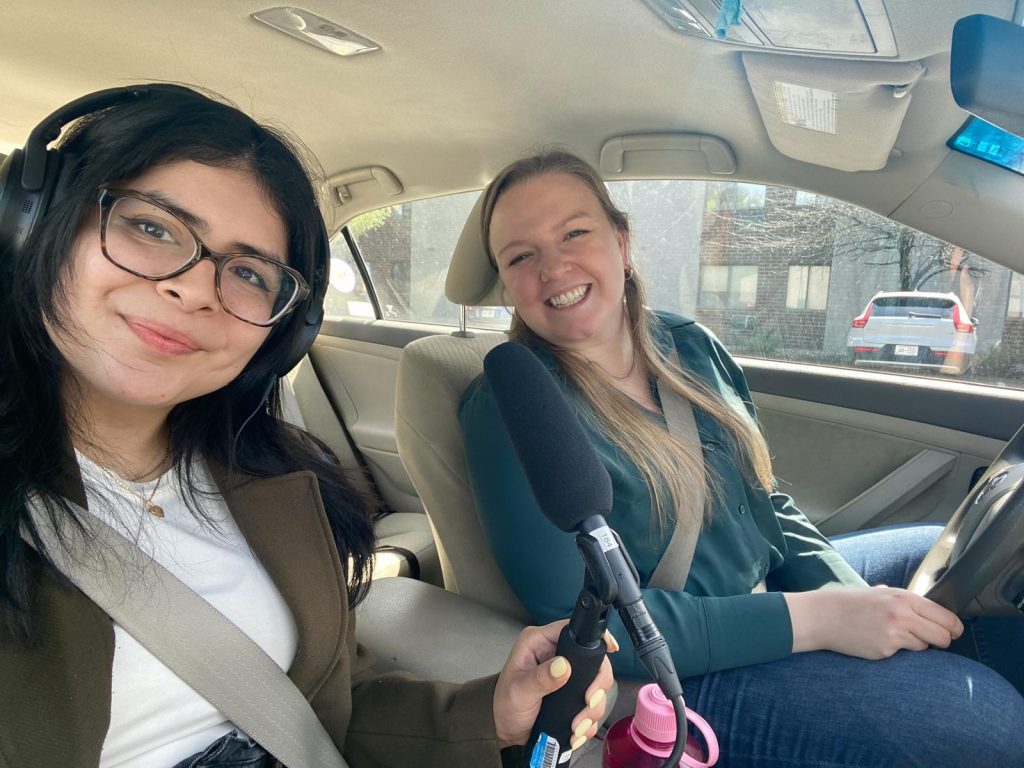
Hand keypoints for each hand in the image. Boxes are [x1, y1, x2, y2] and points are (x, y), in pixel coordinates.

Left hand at [492, 620, 615, 749]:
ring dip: (592, 709)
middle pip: (594, 660)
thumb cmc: (505, 705)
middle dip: (597, 686)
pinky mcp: (573, 694)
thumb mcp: (519, 691)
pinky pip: (593, 704)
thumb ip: (540, 678)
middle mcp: (557, 655)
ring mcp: (567, 676)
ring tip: (576, 726)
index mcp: (540, 642)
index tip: (611, 650)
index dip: (595, 637)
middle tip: (588, 703)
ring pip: (597, 686)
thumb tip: (563, 665)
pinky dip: (589, 720)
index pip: (573, 629)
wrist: (505, 732)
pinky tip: (577, 731)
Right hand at [785, 586, 964, 658]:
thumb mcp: (879, 592)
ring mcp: (895, 633)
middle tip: (933, 640)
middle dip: (942, 641)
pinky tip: (880, 641)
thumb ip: (903, 600)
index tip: (953, 631)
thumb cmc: (850, 603)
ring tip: (898, 637)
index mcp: (904, 597)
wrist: (823, 615)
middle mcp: (903, 614)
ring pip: (926, 647)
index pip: (945, 616)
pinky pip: (904, 654)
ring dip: (918, 645)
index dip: (953, 627)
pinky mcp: (885, 650)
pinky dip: (897, 651)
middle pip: (944, 636)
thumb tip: (927, 610)